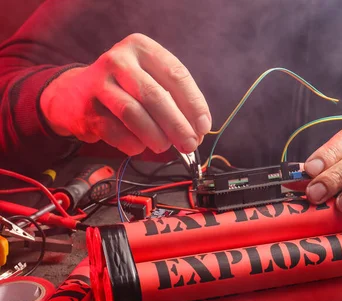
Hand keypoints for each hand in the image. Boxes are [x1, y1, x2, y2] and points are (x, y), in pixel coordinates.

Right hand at [40, 33, 210, 154]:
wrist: (73, 93)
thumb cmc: (125, 88)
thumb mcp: (150, 79)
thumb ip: (176, 99)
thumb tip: (199, 130)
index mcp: (141, 47)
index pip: (176, 75)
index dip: (194, 104)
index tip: (204, 127)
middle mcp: (118, 60)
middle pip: (155, 95)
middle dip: (177, 125)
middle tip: (190, 144)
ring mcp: (99, 83)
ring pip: (134, 113)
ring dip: (156, 136)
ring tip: (165, 147)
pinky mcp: (86, 109)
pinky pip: (116, 132)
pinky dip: (133, 144)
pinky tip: (139, 146)